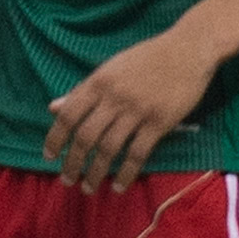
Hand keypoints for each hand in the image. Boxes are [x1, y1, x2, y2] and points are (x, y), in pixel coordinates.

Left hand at [45, 27, 223, 192]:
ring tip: (89, 188)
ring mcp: (136, 111)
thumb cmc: (148, 58)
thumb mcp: (110, 68)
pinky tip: (119, 187)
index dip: (55, 138)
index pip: (68, 115)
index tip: (49, 156)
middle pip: (85, 136)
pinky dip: (126, 174)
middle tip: (67, 180)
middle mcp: (114, 98)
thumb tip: (54, 108)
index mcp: (98, 82)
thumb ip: (83, 90)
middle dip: (73, 163)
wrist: (188, 49)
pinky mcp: (159, 122)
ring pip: (108, 149)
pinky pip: (137, 154)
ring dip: (95, 173)